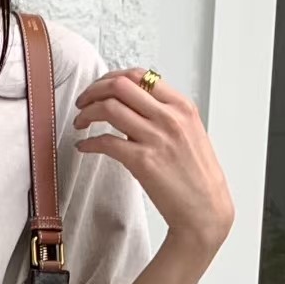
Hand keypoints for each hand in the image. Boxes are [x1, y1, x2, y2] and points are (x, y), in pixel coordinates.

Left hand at [72, 67, 234, 260]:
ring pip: (109, 108)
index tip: (100, 87)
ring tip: (80, 123)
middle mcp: (169, 117)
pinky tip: (83, 146)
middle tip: (83, 102)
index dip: (112, 78)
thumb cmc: (196, 176)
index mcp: (181, 106)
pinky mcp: (142, 161)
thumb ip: (165, 116)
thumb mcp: (189, 133)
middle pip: (120, 86)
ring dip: (86, 113)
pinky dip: (88, 142)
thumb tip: (137, 107)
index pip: (140, 75)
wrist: (204, 208)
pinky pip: (106, 142)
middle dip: (93, 90)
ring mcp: (155, 138)